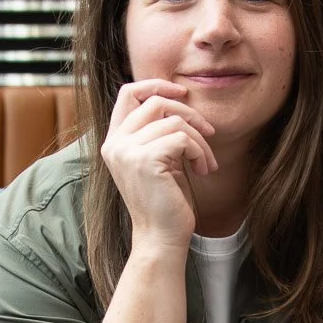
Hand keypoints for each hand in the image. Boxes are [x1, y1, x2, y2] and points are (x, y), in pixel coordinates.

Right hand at [101, 79, 217, 252]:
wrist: (161, 238)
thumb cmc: (165, 201)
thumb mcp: (158, 159)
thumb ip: (156, 131)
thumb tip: (177, 98)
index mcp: (114, 141)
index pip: (128, 93)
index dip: (157, 84)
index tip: (183, 93)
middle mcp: (114, 143)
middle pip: (155, 101)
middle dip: (189, 114)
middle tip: (209, 133)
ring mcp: (127, 151)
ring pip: (174, 121)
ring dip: (199, 140)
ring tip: (205, 163)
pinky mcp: (145, 160)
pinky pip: (182, 138)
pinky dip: (200, 152)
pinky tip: (202, 170)